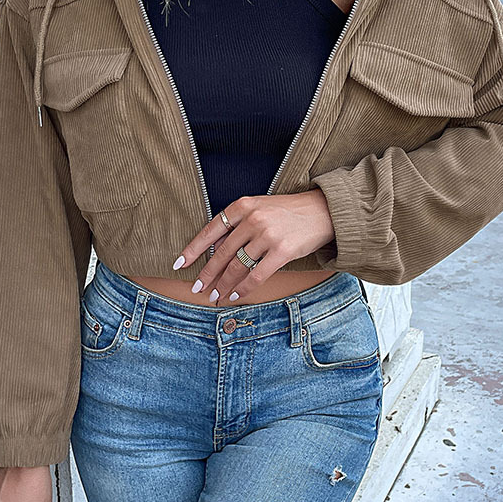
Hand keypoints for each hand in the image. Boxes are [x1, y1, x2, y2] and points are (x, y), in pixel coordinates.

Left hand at [173, 190, 334, 303]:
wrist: (323, 211)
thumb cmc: (288, 211)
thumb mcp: (259, 207)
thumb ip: (238, 224)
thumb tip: (214, 251)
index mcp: (243, 206)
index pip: (211, 230)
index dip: (193, 249)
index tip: (180, 264)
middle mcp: (253, 219)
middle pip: (222, 253)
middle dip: (207, 274)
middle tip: (198, 288)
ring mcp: (267, 235)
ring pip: (237, 266)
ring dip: (223, 284)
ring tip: (215, 296)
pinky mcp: (282, 251)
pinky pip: (257, 275)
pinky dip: (243, 288)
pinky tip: (234, 295)